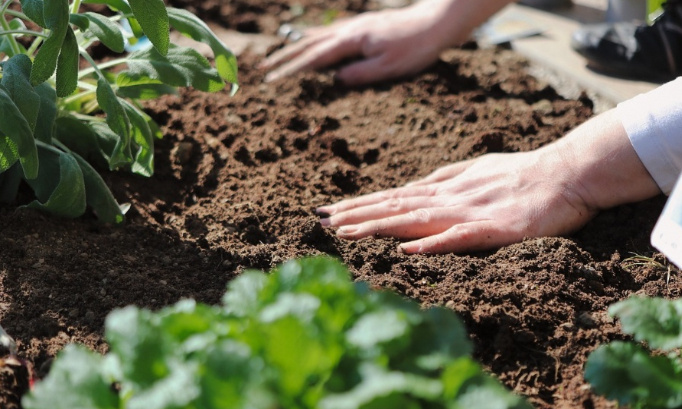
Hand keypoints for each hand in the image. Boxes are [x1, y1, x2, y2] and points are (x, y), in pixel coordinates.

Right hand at [259, 2, 461, 84]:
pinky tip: (311, 39)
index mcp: (352, 41)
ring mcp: (356, 25)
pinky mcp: (364, 25)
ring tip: (279, 55)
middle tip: (263, 68)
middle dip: (285, 57)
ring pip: (318, 36)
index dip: (291, 69)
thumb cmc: (416, 47)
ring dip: (296, 46)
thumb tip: (335, 80)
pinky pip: (331, 31)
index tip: (272, 79)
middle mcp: (350, 30)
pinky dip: (315, 37)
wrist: (437, 22)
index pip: (314, 58)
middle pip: (309, 44)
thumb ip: (360, 74)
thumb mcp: (389, 68)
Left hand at [318, 150, 595, 253]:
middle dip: (356, 215)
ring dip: (379, 226)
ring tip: (345, 232)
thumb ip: (445, 179)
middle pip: (395, 207)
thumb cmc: (524, 173)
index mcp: (446, 189)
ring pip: (416, 220)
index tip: (329, 211)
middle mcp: (450, 199)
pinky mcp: (495, 229)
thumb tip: (414, 186)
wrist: (568, 173)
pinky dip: (432, 243)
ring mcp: (470, 213)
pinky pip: (460, 237)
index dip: (360, 205)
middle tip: (319, 221)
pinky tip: (407, 249)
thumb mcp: (476, 171)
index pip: (394, 198)